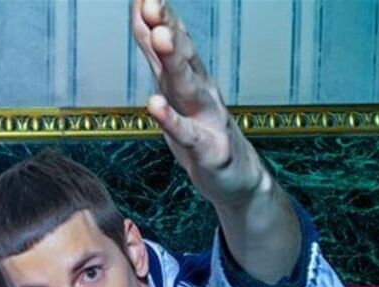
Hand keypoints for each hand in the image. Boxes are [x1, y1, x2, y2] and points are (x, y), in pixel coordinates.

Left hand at [132, 0, 270, 205]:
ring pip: (187, 85)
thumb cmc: (200, 128)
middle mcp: (200, 89)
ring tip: (160, 37)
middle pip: (181, 54)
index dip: (155, 14)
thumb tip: (141, 11)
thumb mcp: (174, 88)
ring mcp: (206, 118)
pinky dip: (170, 119)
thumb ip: (156, 52)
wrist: (236, 177)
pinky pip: (186, 133)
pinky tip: (155, 104)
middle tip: (151, 1)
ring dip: (174, 61)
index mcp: (190, 74)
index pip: (170, 38)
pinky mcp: (207, 149)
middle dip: (166, 26)